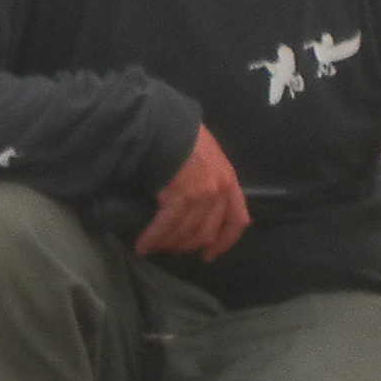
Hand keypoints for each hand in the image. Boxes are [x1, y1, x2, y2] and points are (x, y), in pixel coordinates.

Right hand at [135, 124, 251, 260]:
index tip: (210, 255)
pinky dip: (153, 238)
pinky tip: (143, 245)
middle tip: (173, 249)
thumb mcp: (211, 157)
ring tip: (155, 248)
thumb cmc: (186, 137)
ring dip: (168, 243)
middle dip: (189, 244)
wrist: (167, 125)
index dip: (224, 243)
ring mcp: (200, 195)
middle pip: (207, 231)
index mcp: (230, 182)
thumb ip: (213, 179)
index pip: (237, 221)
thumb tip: (202, 202)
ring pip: (186, 232)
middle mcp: (219, 192)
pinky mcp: (178, 196)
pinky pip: (166, 225)